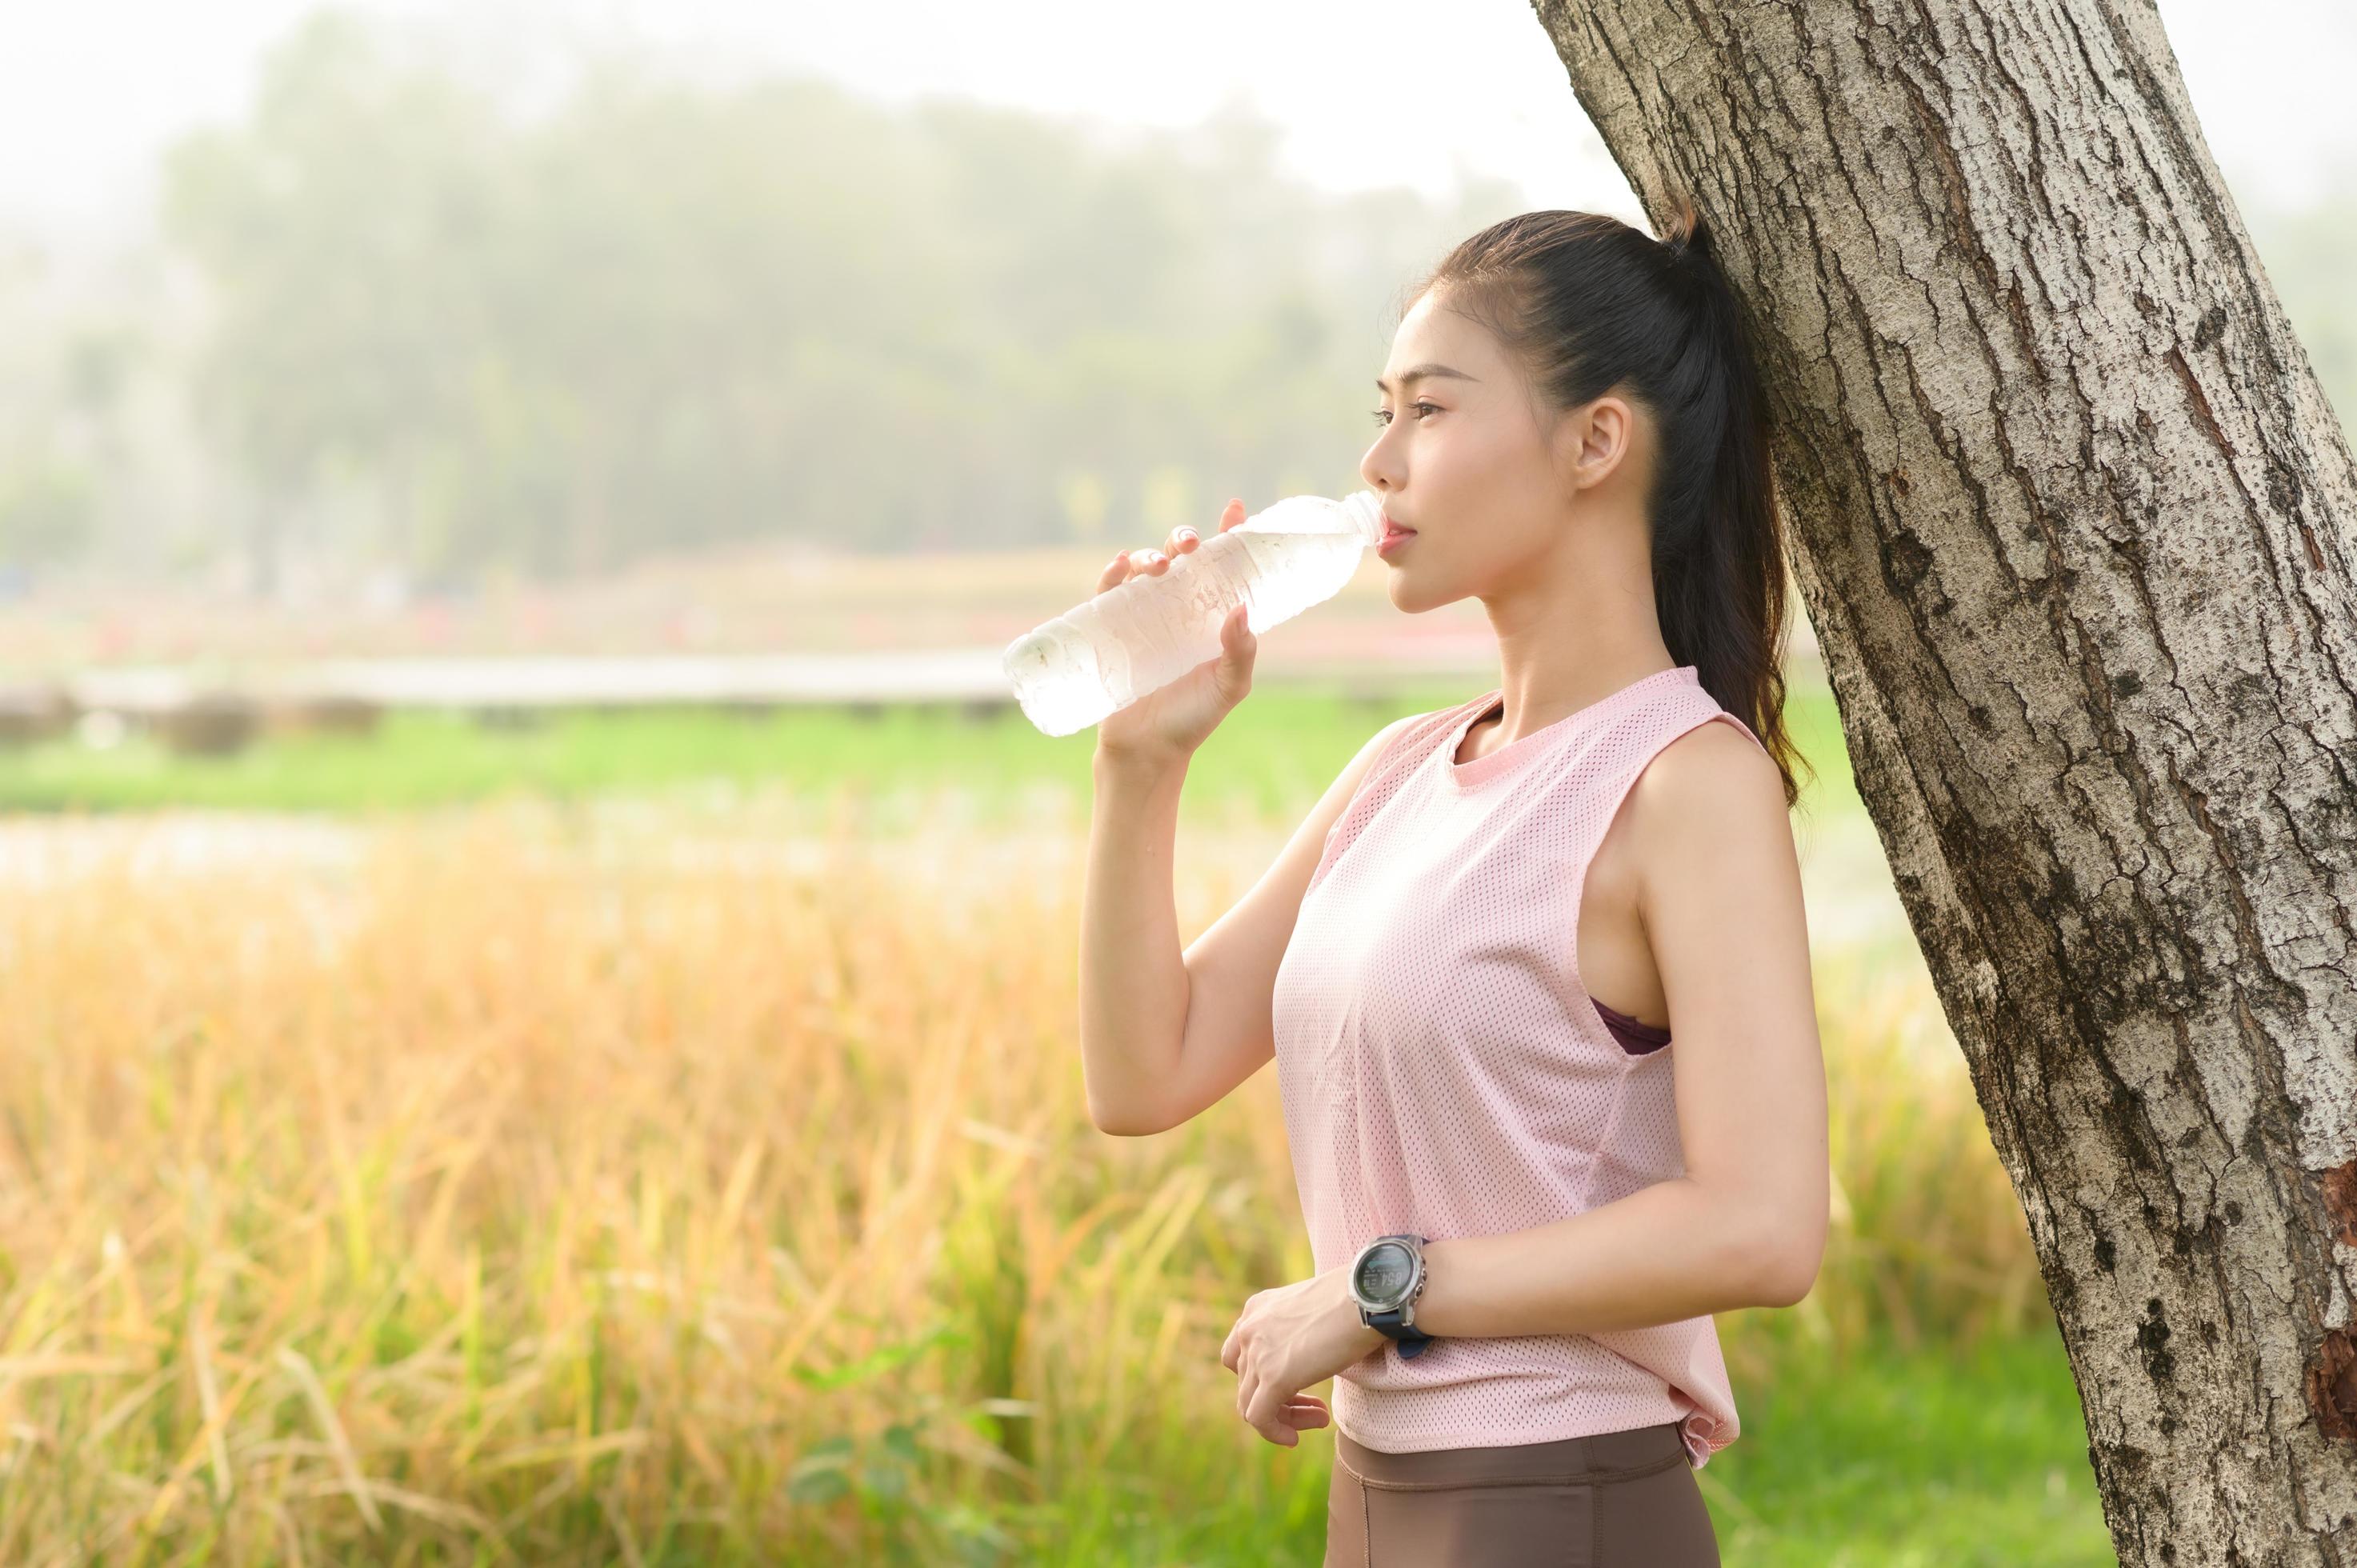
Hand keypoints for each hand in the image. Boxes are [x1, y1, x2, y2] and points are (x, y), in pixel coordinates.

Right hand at [1093, 497, 1254, 765]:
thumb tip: (1240, 609)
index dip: (1229, 534)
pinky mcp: (1113, 629)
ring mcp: (1144, 617)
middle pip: (1181, 559)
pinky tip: (1121, 566)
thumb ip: (1241, 652)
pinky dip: (1114, 573)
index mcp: (1211, 617)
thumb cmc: (1193, 720)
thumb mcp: (1229, 688)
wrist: (1147, 751)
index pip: (1221, 567)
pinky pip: (1109, 592)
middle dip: (1184, 539)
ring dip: (1151, 556)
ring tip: (1160, 566)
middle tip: (1191, 544)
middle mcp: (1178, 610)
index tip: (1235, 508)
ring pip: (1146, 570)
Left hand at [1219, 1265, 1387, 1446]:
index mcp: (1257, 1309)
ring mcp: (1257, 1353)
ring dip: (1284, 1418)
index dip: (1263, 1378)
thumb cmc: (1356, 1301)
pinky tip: (1294, 1439)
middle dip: (1283, 1400)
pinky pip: (1259, 1418)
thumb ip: (1297, 1331)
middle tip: (1319, 1409)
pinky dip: (1274, 1433)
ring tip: (1320, 1419)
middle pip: (1248, 1382)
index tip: (1298, 1387)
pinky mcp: (1273, 1377)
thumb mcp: (1313, 1311)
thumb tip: (1306, 1356)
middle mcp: (1249, 1329)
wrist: (1369, 1299)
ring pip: (1251, 1403)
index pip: (1242, 1355)